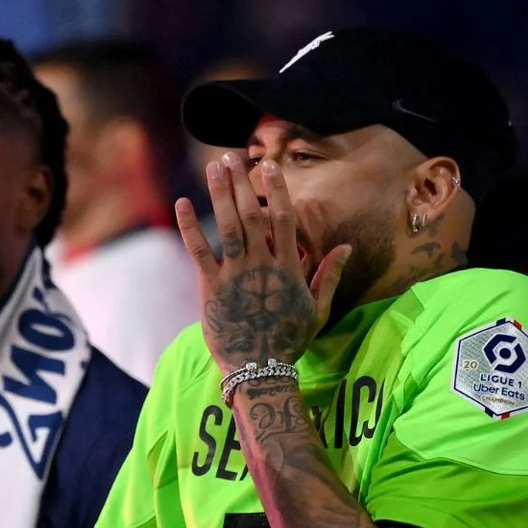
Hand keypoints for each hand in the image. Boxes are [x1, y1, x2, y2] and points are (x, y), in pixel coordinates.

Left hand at [175, 152, 351, 373]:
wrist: (259, 369)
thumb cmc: (289, 340)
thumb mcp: (318, 310)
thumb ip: (328, 276)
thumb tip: (345, 248)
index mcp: (288, 268)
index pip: (285, 219)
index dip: (276, 189)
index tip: (269, 166)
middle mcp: (263, 265)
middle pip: (252, 214)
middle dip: (241, 183)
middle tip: (231, 157)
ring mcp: (236, 274)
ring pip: (228, 225)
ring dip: (219, 194)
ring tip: (214, 168)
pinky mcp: (212, 287)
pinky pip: (199, 251)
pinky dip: (190, 226)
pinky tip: (182, 203)